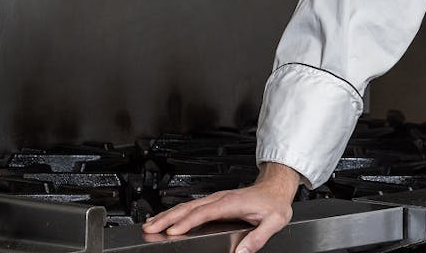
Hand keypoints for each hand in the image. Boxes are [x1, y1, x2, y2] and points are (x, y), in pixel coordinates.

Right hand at [141, 162, 301, 252]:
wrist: (276, 187)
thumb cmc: (274, 203)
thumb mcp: (273, 222)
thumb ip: (258, 238)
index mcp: (231, 203)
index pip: (203, 213)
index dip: (187, 223)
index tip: (172, 232)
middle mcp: (220, 199)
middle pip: (188, 208)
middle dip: (167, 218)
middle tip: (149, 228)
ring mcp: (216, 199)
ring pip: (186, 206)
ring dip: (167, 215)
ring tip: (150, 225)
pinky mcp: (214, 202)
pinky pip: (191, 207)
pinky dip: (175, 213)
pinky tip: (167, 219)